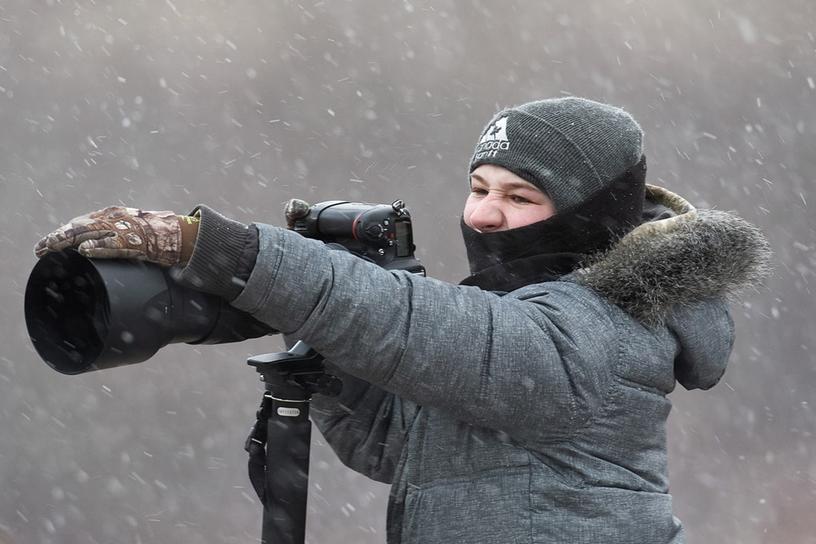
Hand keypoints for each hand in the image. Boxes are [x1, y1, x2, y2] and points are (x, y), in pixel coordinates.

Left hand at [34, 206, 191, 266]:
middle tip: (40, 249)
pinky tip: (85, 250)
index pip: (80, 222)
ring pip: (91, 233)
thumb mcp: (129, 229)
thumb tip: (91, 247)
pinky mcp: (135, 241)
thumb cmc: (155, 234)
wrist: (180, 234)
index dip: (61, 232)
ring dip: (69, 241)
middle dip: (58, 238)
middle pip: (80, 227)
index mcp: (112, 214)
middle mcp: (114, 219)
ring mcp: (124, 229)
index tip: (46, 243)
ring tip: (51, 249)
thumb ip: (112, 235)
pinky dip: (99, 246)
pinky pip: (114, 244)